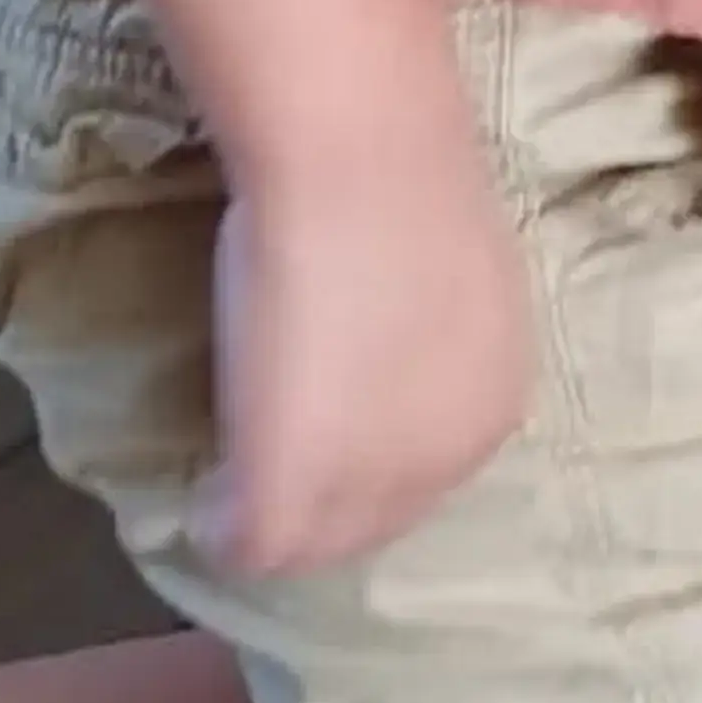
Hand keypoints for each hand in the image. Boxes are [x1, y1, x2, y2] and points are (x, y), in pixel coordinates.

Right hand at [197, 140, 533, 577]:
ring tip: (231, 491)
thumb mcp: (449, 270)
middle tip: (261, 470)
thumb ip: (428, 329)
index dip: (368, 458)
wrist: (360, 158)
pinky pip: (255, 545)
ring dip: (276, 522)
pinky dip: (224, 532)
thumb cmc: (400, 178)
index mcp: (496, 398)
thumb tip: (383, 340)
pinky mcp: (292, 487)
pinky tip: (205, 505)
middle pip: (380, 518)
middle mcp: (451, 455)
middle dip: (325, 503)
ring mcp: (373, 478)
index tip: (320, 431)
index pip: (431, 470)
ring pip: (321, 543)